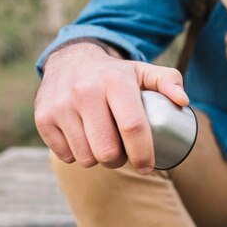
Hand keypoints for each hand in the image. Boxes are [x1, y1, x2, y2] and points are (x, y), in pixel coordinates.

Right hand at [34, 42, 188, 173]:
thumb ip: (169, 81)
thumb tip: (183, 101)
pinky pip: (65, 156)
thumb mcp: (144, 71)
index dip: (143, 153)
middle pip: (108, 150)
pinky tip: (83, 138)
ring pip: (86, 158)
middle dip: (120, 160)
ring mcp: (61, 105)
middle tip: (124, 153)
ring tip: (104, 143)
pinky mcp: (43, 118)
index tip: (148, 166)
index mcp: (115, 81)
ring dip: (99, 159)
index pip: (132, 126)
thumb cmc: (115, 74)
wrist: (71, 59)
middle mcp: (85, 91)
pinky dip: (77, 155)